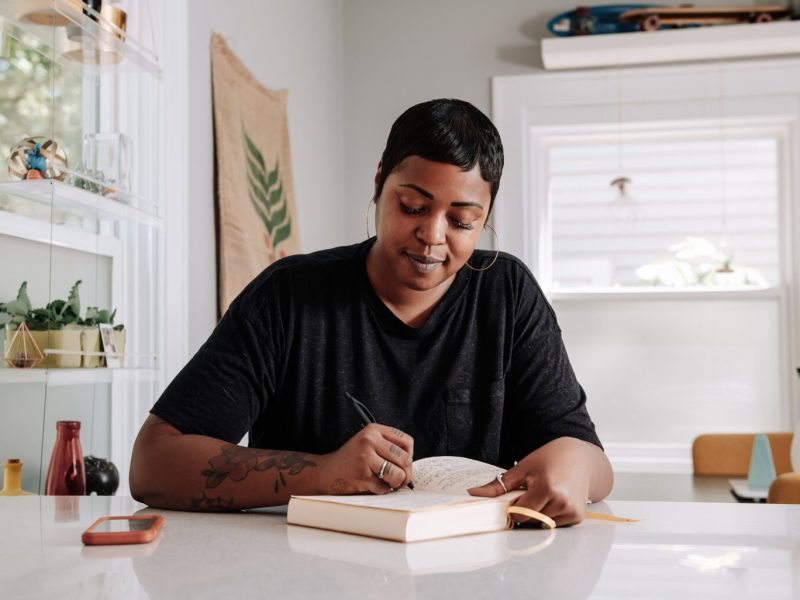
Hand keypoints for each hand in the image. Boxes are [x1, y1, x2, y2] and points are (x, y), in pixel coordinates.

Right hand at [316, 424, 413, 494]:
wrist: (327, 472)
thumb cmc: (352, 459)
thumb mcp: (368, 442)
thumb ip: (388, 446)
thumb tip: (411, 465)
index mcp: (373, 430)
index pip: (407, 442)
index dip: (410, 455)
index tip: (403, 463)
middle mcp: (370, 441)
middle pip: (405, 459)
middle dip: (407, 473)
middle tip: (401, 479)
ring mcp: (365, 458)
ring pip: (398, 474)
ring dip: (397, 483)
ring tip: (390, 483)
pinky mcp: (362, 476)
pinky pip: (385, 487)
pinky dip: (384, 490)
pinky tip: (375, 485)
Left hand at [467, 438, 600, 526]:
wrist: (581, 458)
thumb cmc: (549, 459)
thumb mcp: (522, 468)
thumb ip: (498, 485)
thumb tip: (472, 494)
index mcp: (546, 488)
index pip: (520, 513)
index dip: (512, 508)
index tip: (514, 497)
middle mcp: (562, 502)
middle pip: (530, 521)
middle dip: (524, 511)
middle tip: (529, 493)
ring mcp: (572, 511)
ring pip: (541, 524)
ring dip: (537, 514)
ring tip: (542, 495)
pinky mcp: (578, 517)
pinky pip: (554, 525)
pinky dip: (549, 516)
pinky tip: (553, 500)